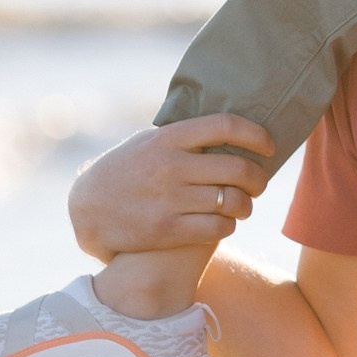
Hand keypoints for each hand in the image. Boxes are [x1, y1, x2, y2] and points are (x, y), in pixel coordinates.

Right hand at [67, 115, 275, 261]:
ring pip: (234, 201)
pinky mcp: (167, 230)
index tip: (269, 146)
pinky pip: (219, 227)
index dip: (256, 134)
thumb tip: (228, 126)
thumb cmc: (126, 170)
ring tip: (243, 205)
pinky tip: (224, 222)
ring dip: (246, 205)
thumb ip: (183, 135)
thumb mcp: (148, 142)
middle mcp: (171, 166)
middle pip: (239, 168)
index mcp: (169, 138)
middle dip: (259, 178)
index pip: (225, 126)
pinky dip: (229, 225)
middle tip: (259, 183)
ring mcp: (169, 199)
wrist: (87, 210)